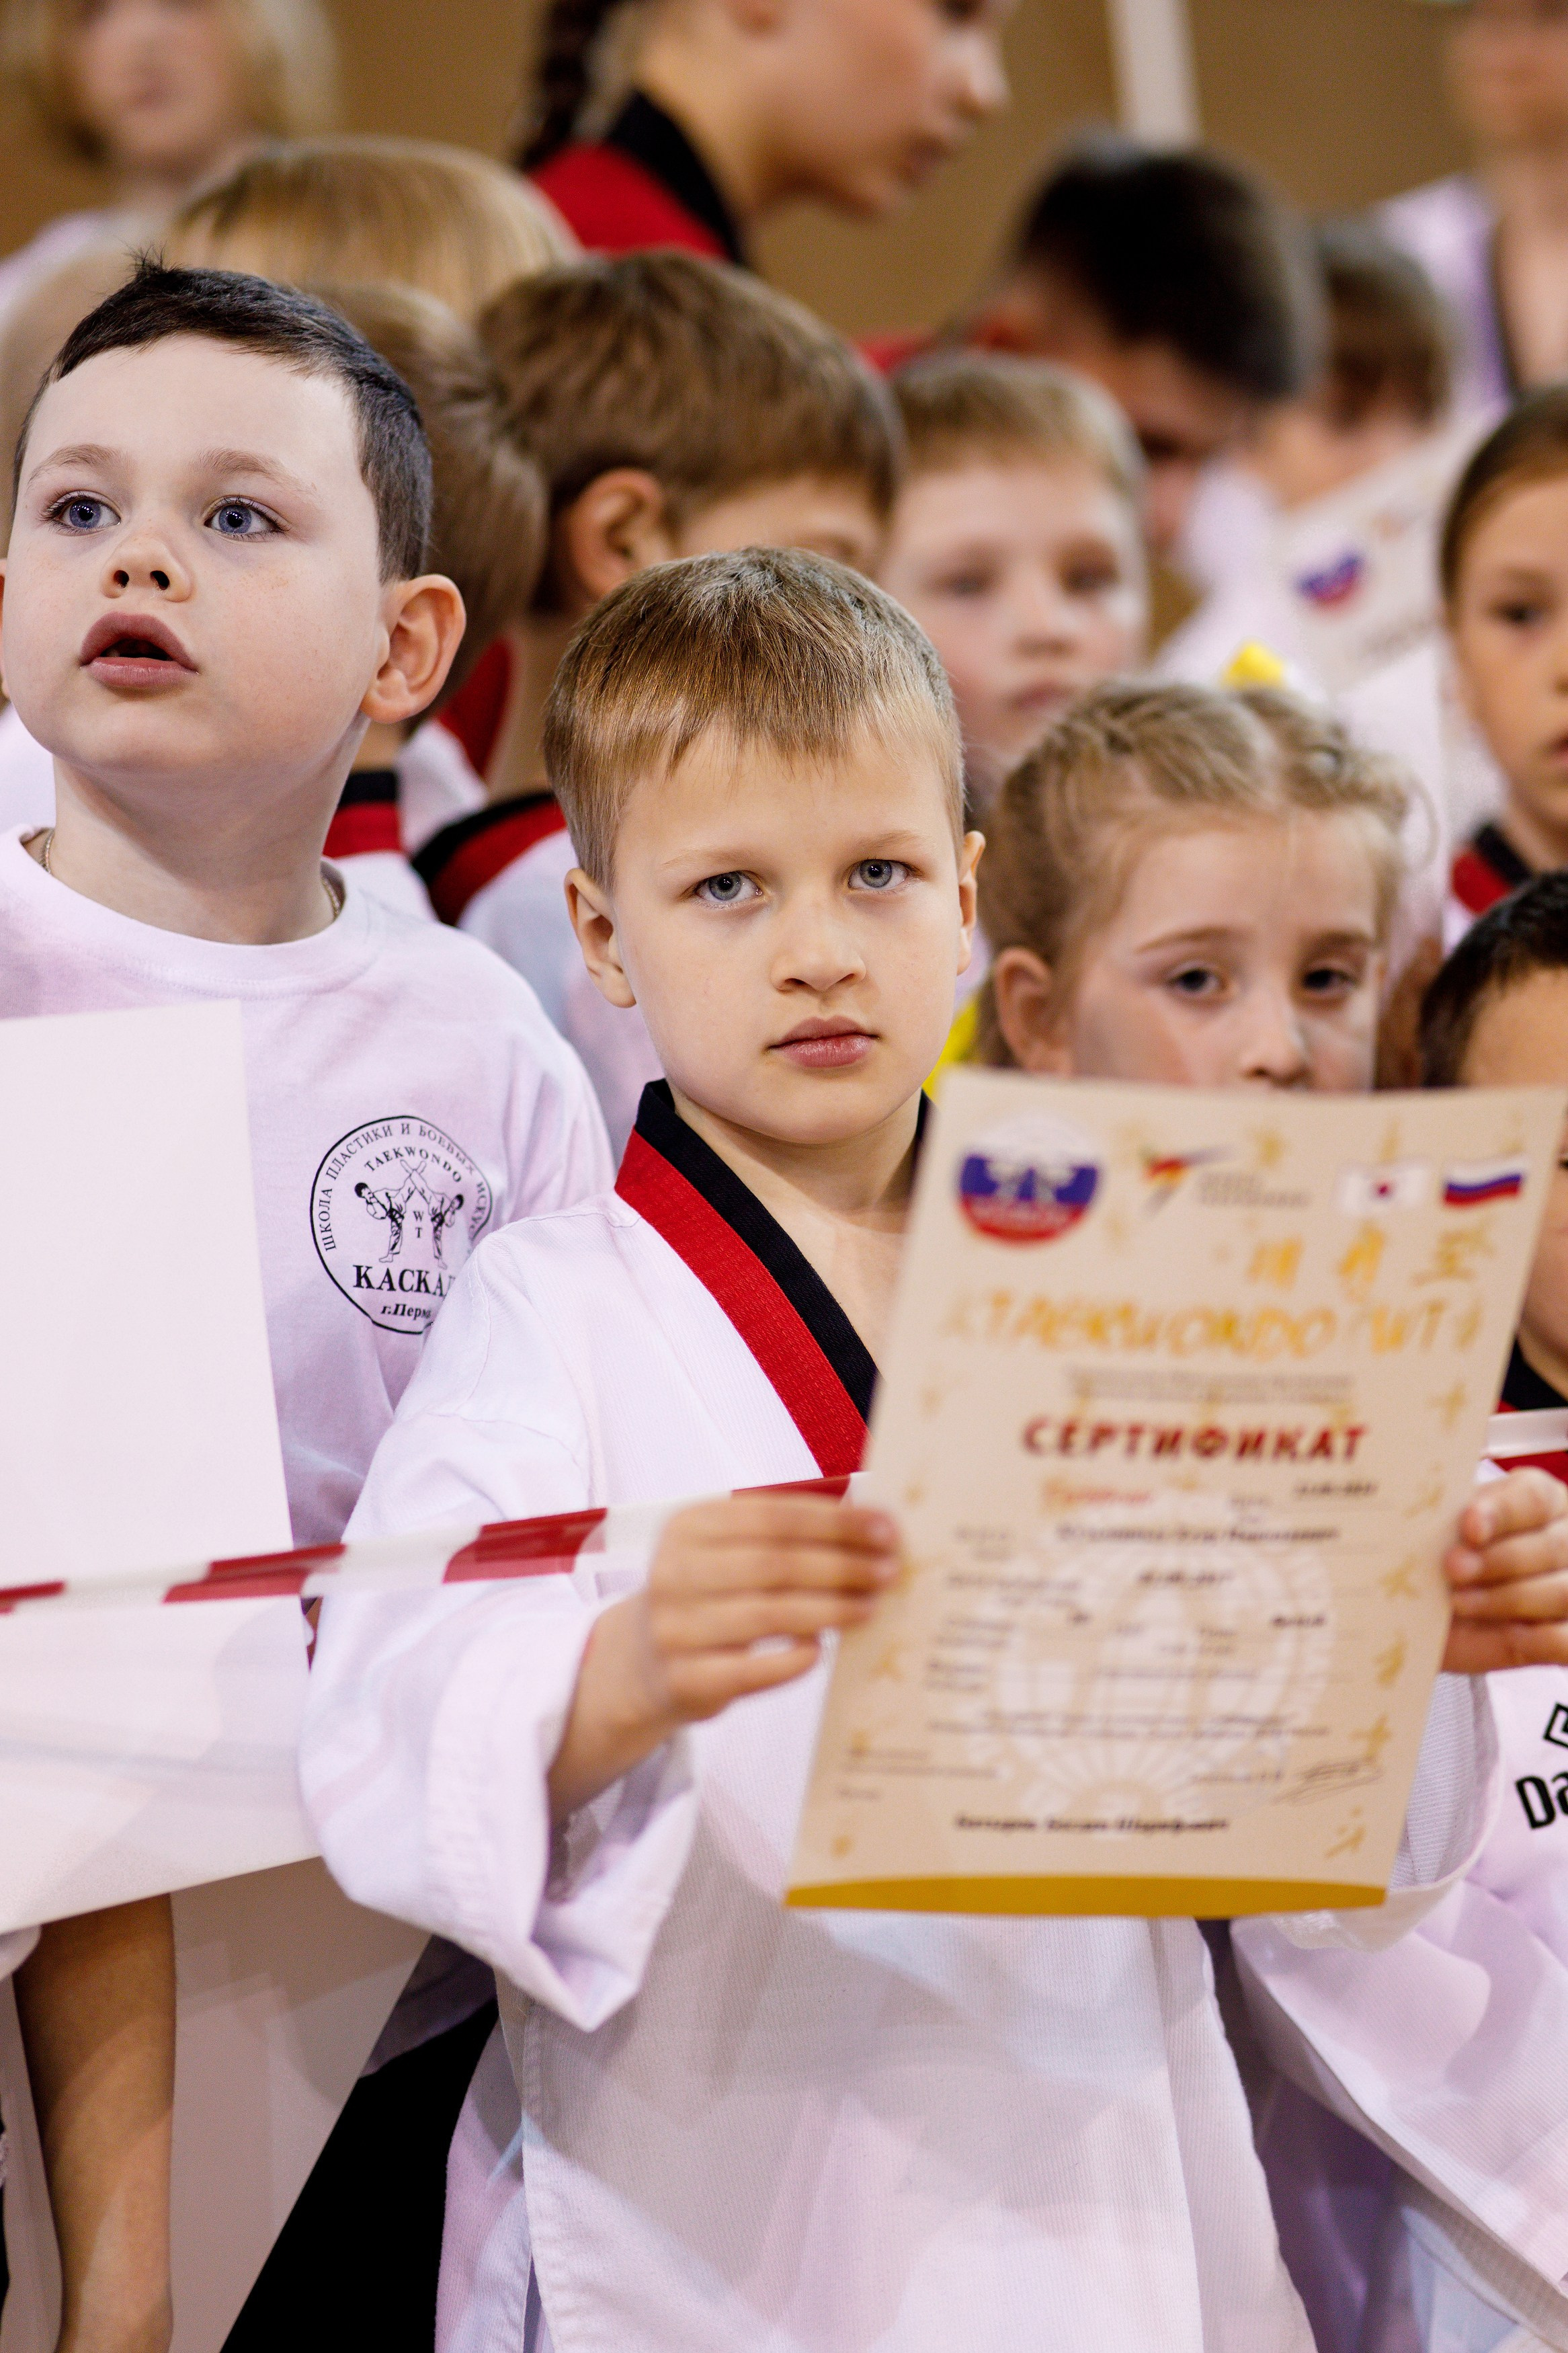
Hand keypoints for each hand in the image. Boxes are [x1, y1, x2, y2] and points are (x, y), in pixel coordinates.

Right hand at [548, 1494, 899, 1819]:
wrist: (640, 1662)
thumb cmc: (705, 1596)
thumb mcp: (724, 1551)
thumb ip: (781, 1535)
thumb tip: (867, 1526)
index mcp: (688, 1526)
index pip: (773, 1515)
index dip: (836, 1522)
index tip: (885, 1529)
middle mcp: (674, 1572)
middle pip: (775, 1563)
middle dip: (841, 1565)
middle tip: (888, 1570)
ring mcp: (675, 1628)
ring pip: (768, 1614)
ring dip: (830, 1609)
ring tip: (870, 1606)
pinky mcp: (684, 1680)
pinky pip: (751, 1670)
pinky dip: (793, 1658)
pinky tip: (821, 1649)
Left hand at [1443, 1467, 1567, 1671]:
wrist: (1441, 1617)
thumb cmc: (1446, 1559)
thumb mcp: (1444, 1534)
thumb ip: (1451, 1520)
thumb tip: (1447, 1521)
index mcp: (1543, 1501)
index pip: (1534, 1498)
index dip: (1502, 1513)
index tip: (1469, 1528)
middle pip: (1550, 1547)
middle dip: (1497, 1561)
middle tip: (1452, 1569)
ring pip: (1562, 1592)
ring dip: (1507, 1599)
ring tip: (1459, 1602)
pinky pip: (1566, 1639)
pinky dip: (1539, 1638)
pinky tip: (1509, 1634)